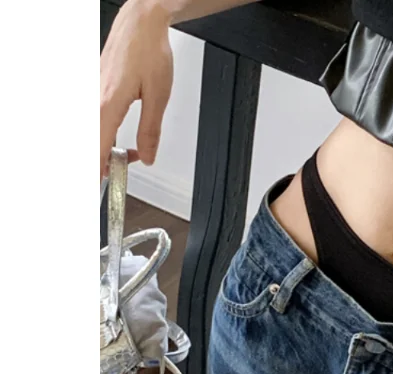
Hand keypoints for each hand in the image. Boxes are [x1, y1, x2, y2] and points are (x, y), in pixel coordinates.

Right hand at [100, 1, 173, 179]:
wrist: (141, 23)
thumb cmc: (149, 52)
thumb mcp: (159, 98)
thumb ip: (150, 131)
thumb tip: (146, 157)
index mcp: (108, 104)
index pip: (95, 148)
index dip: (96, 171)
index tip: (99, 186)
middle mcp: (94, 99)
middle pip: (88, 143)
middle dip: (102, 162)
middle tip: (122, 170)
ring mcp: (92, 93)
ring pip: (90, 131)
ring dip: (104, 148)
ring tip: (126, 154)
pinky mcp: (95, 89)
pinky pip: (93, 119)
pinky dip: (103, 134)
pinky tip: (117, 138)